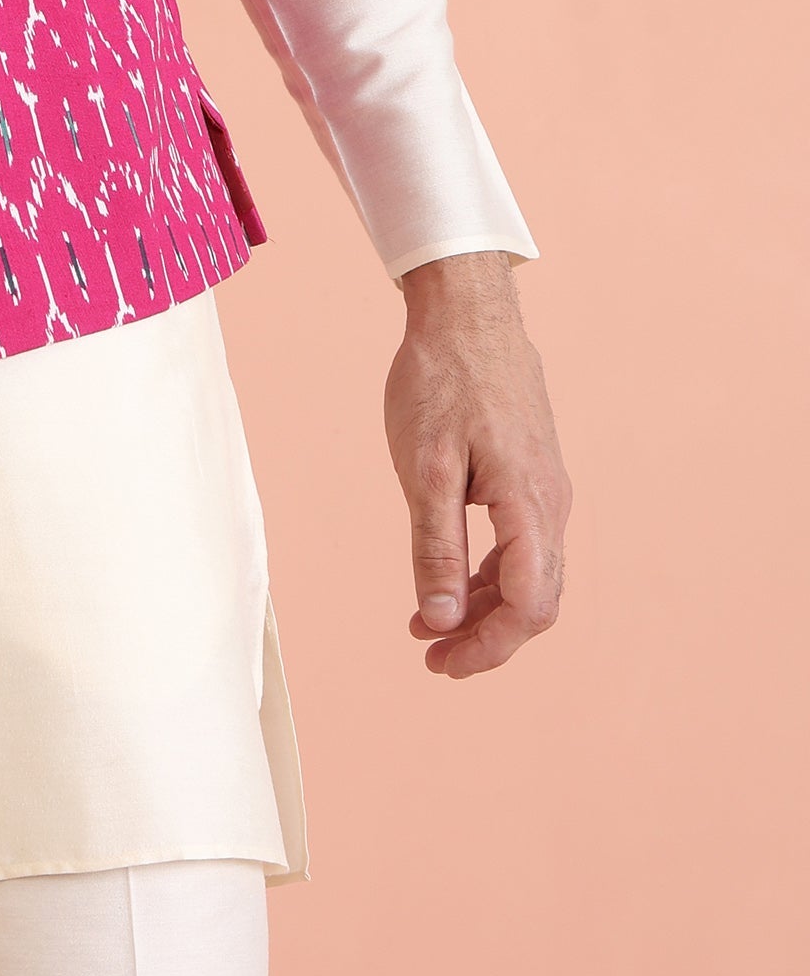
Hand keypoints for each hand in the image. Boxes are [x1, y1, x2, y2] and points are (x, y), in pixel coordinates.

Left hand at [384, 250, 569, 679]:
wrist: (467, 311)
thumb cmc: (442, 380)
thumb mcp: (424, 466)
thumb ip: (434, 545)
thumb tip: (439, 618)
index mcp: (529, 505)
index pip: (527, 606)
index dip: (488, 648)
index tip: (441, 663)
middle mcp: (550, 504)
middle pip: (535, 601)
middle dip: (486, 638)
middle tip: (430, 655)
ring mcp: (545, 488)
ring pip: (530, 575)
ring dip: (484, 608)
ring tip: (427, 624)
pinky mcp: (530, 473)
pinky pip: (521, 544)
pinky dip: (486, 572)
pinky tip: (448, 580)